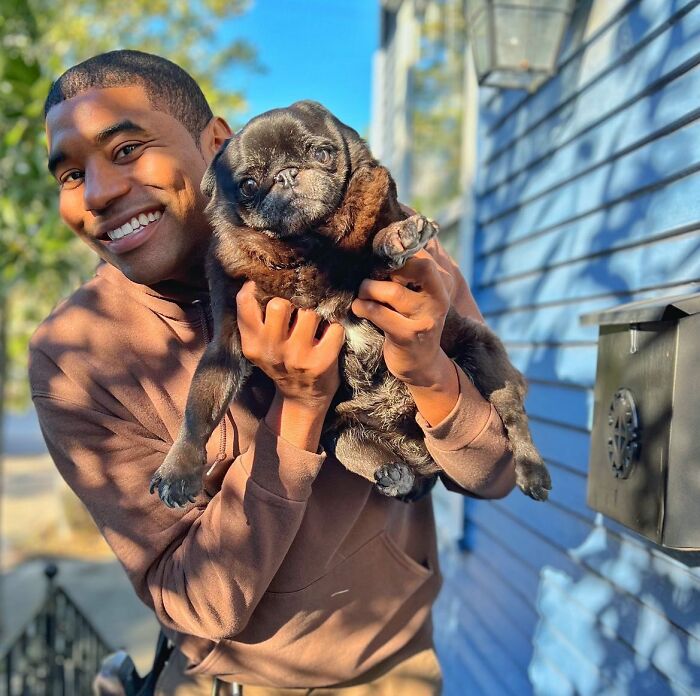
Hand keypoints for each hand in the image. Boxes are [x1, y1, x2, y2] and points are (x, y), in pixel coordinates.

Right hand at [236, 281, 345, 408]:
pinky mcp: (322, 362)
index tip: (263, 287)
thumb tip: (258, 279)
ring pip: (309, 313)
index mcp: (253, 344)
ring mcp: (297, 357)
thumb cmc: (282, 362)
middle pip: (279, 304)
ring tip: (314, 325)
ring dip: (315, 314)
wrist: (301, 398)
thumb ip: (255, 319)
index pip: (245, 303)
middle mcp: (272, 350)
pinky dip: (335, 329)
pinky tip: (328, 336)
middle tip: (296, 310)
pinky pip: (334, 328)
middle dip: (291, 302)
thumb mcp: (260, 345)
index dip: (254, 288)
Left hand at [351, 251, 452, 386]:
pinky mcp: (407, 336)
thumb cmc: (411, 322)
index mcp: (440, 286)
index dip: (399, 252)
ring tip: (362, 293)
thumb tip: (379, 247)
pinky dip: (363, 307)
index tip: (379, 254)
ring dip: (368, 288)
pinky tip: (359, 308)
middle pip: (416, 268)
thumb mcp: (416, 298)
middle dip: (387, 267)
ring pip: (392, 291)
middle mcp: (437, 300)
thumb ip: (406, 276)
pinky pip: (378, 314)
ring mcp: (424, 319)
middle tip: (371, 276)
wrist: (421, 365)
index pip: (424, 257)